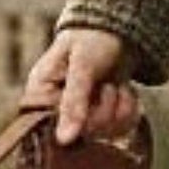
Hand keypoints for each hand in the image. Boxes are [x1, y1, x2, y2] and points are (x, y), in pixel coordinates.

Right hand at [22, 27, 141, 146]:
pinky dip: (129, 105)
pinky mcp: (102, 119)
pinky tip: (123, 88)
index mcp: (40, 96)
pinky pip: (121, 127)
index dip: (79, 117)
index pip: (53, 130)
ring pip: (106, 132)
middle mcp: (57, 112)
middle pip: (84, 134)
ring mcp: (81, 117)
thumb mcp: (82, 64)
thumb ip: (73, 101)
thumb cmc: (92, 38)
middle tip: (105, 83)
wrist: (116, 28)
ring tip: (113, 82)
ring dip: (118, 103)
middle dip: (103, 106)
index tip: (91, 94)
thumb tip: (63, 141)